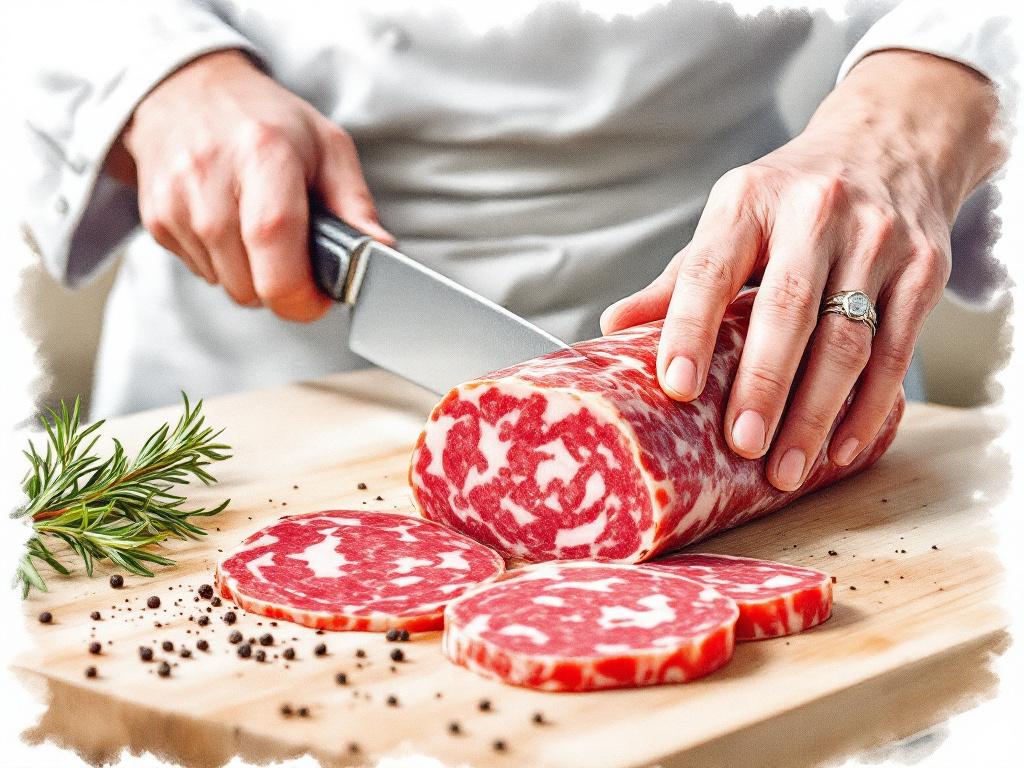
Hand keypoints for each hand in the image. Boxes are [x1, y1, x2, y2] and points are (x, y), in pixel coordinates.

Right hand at [104, 49, 393, 321]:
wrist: (187, 91)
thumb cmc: (266, 120)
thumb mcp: (328, 146)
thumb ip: (355, 204)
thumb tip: (380, 250)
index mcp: (263, 154)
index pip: (274, 240)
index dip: (300, 291)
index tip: (319, 298)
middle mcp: (211, 177)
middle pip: (251, 284)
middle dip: (282, 285)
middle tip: (295, 254)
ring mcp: (176, 200)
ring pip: (228, 286)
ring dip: (252, 275)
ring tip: (259, 229)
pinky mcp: (156, 219)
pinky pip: (202, 273)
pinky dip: (222, 263)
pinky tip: (230, 224)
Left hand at [601, 50, 1002, 490]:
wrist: (893, 140)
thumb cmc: (792, 195)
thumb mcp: (732, 218)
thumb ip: (680, 279)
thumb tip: (613, 328)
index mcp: (749, 200)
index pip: (710, 269)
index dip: (690, 329)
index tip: (676, 386)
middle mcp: (816, 212)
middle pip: (788, 310)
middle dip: (764, 384)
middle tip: (742, 444)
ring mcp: (878, 239)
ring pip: (848, 339)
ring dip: (816, 413)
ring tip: (787, 468)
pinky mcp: (926, 268)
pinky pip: (897, 350)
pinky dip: (869, 406)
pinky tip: (841, 446)